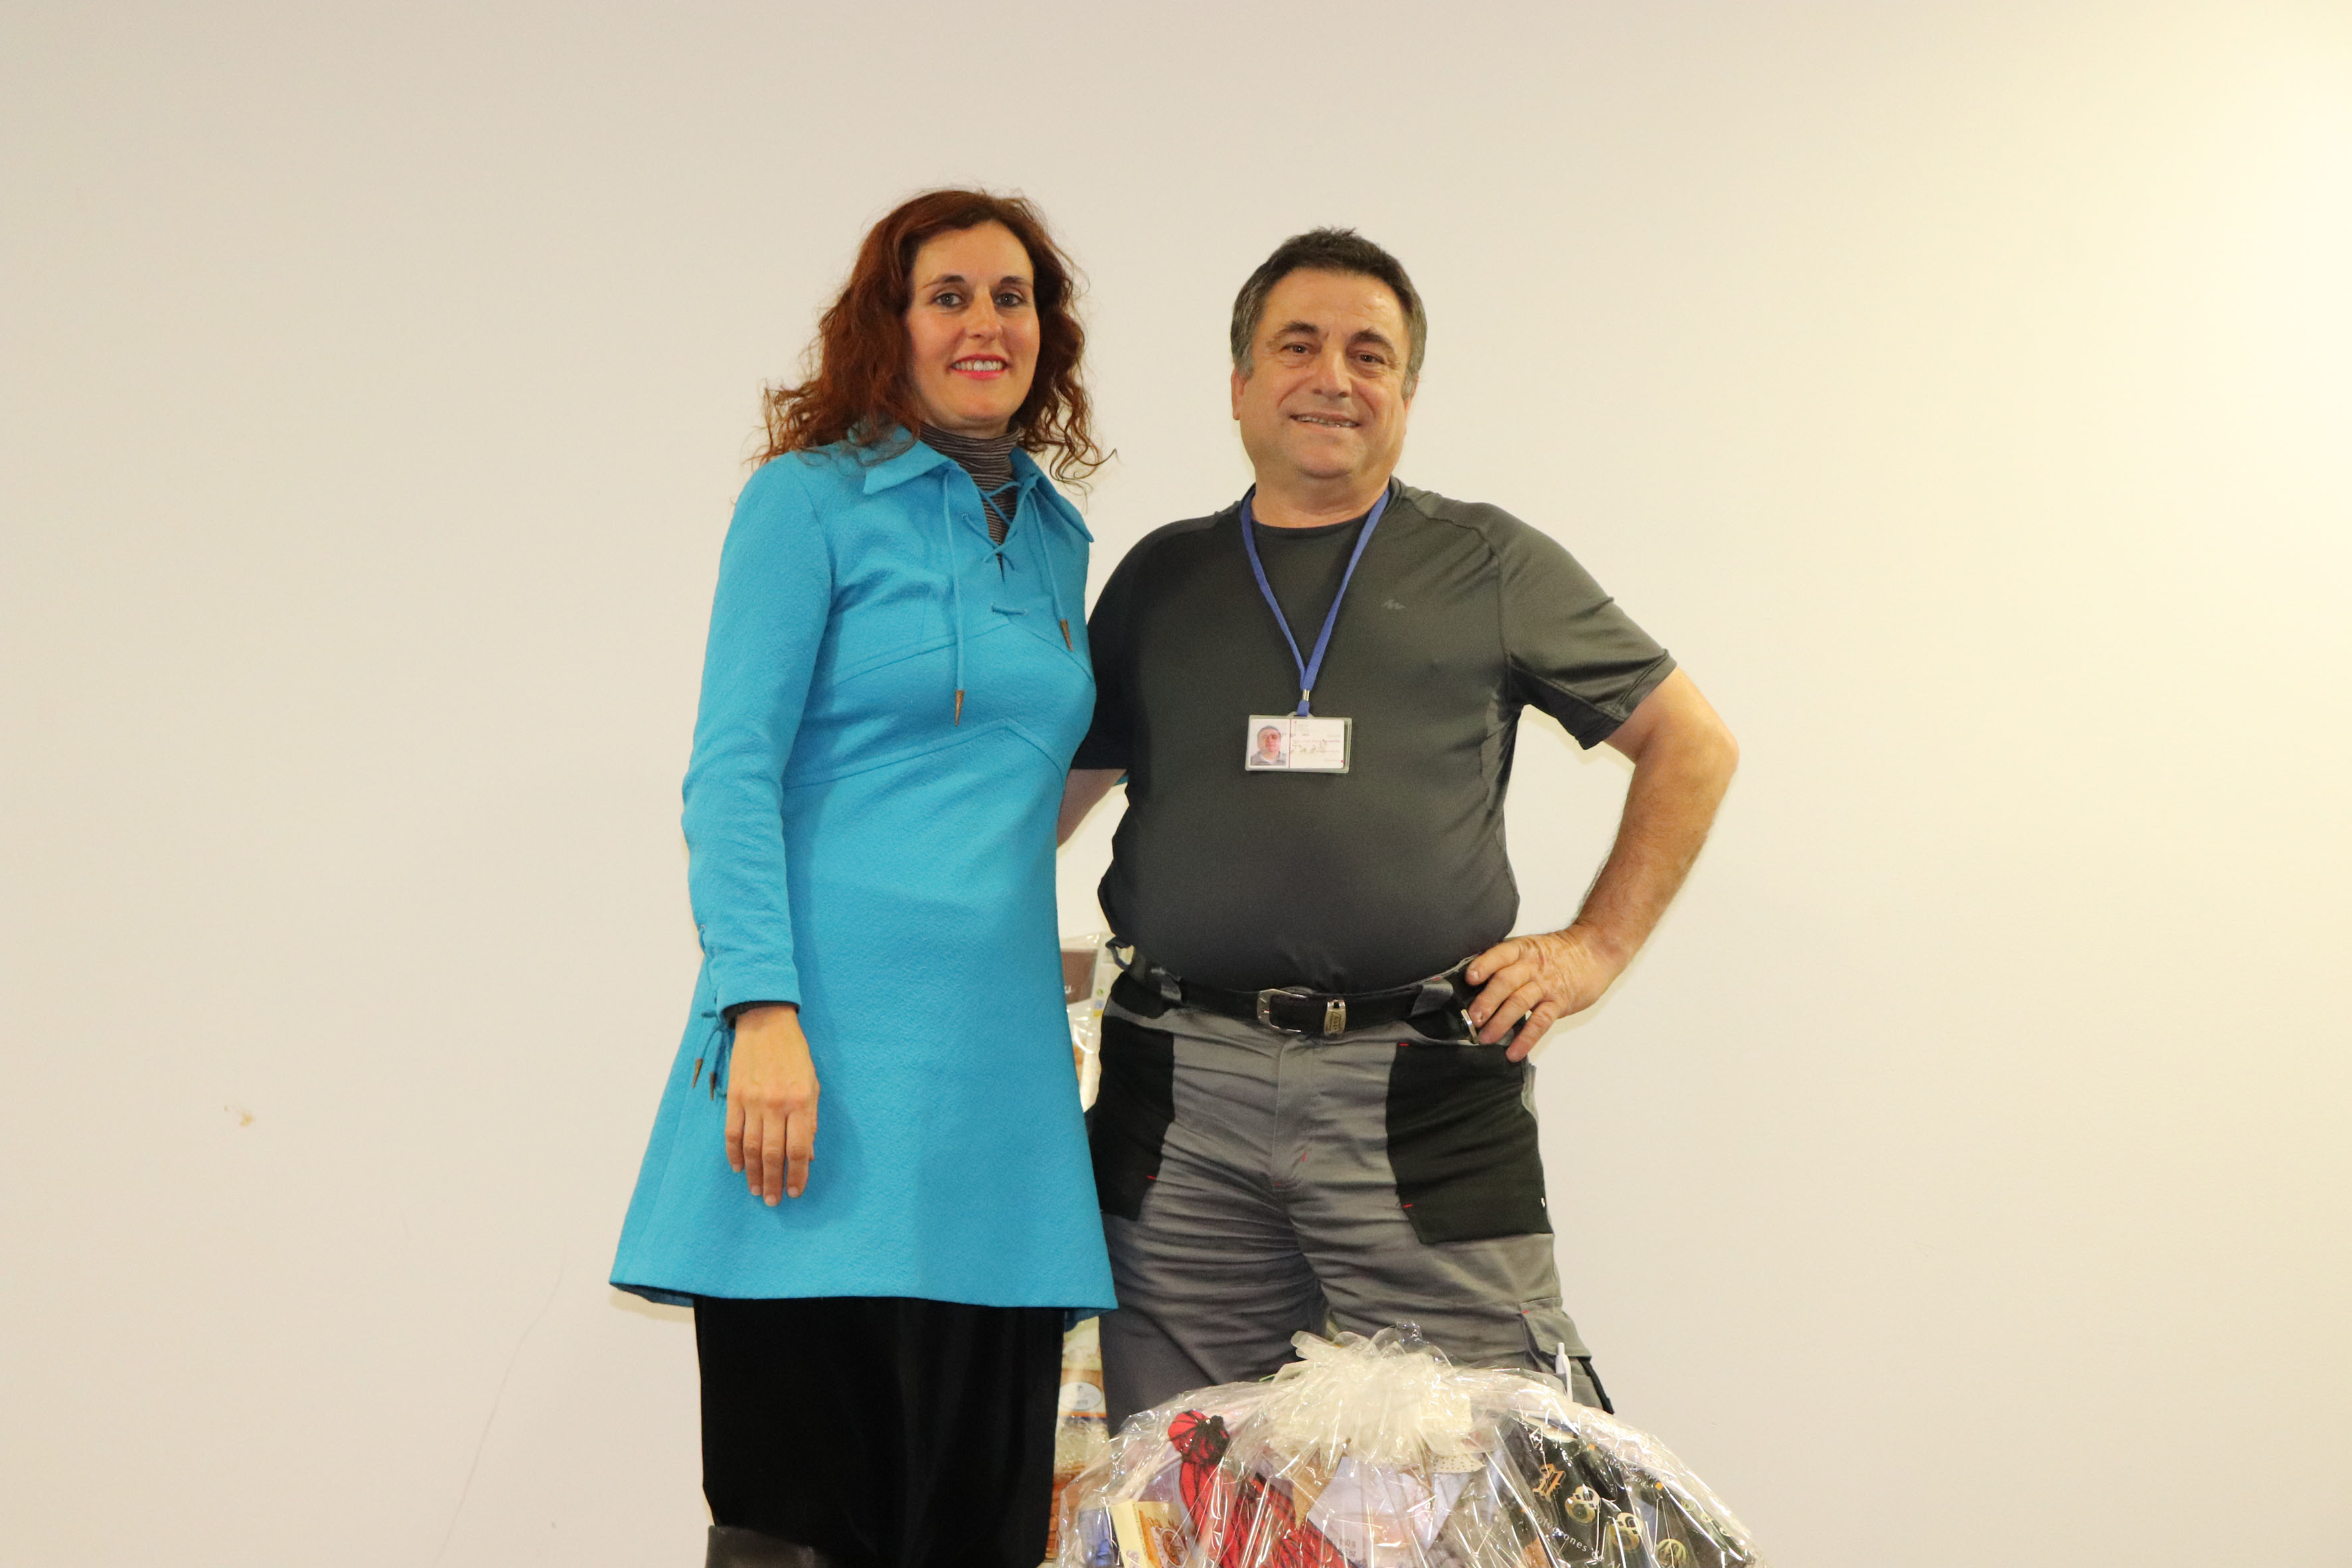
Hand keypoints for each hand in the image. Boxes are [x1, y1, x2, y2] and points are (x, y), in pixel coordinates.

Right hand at [725, 1004, 817, 1203]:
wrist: (766, 1023)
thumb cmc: (795, 1055)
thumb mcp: (812, 1085)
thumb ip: (810, 1120)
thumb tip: (807, 1155)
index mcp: (801, 1102)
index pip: (798, 1149)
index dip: (797, 1174)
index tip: (795, 1191)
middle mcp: (777, 1104)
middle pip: (773, 1154)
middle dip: (774, 1181)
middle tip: (773, 1200)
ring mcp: (753, 1101)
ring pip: (750, 1148)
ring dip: (753, 1174)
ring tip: (757, 1190)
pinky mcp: (734, 1097)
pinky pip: (731, 1133)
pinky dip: (733, 1154)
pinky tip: (738, 1168)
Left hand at [1463, 927, 1624, 1058]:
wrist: (1595, 950)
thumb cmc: (1558, 953)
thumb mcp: (1531, 948)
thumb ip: (1508, 964)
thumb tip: (1476, 987)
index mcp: (1522, 950)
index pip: (1500, 955)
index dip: (1483, 965)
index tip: (1469, 979)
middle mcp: (1531, 966)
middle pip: (1505, 981)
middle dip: (1486, 1001)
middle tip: (1472, 1019)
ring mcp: (1546, 985)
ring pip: (1519, 1002)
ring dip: (1500, 1022)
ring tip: (1486, 1038)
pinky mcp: (1559, 1002)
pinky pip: (1540, 1022)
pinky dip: (1526, 1038)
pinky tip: (1514, 1051)